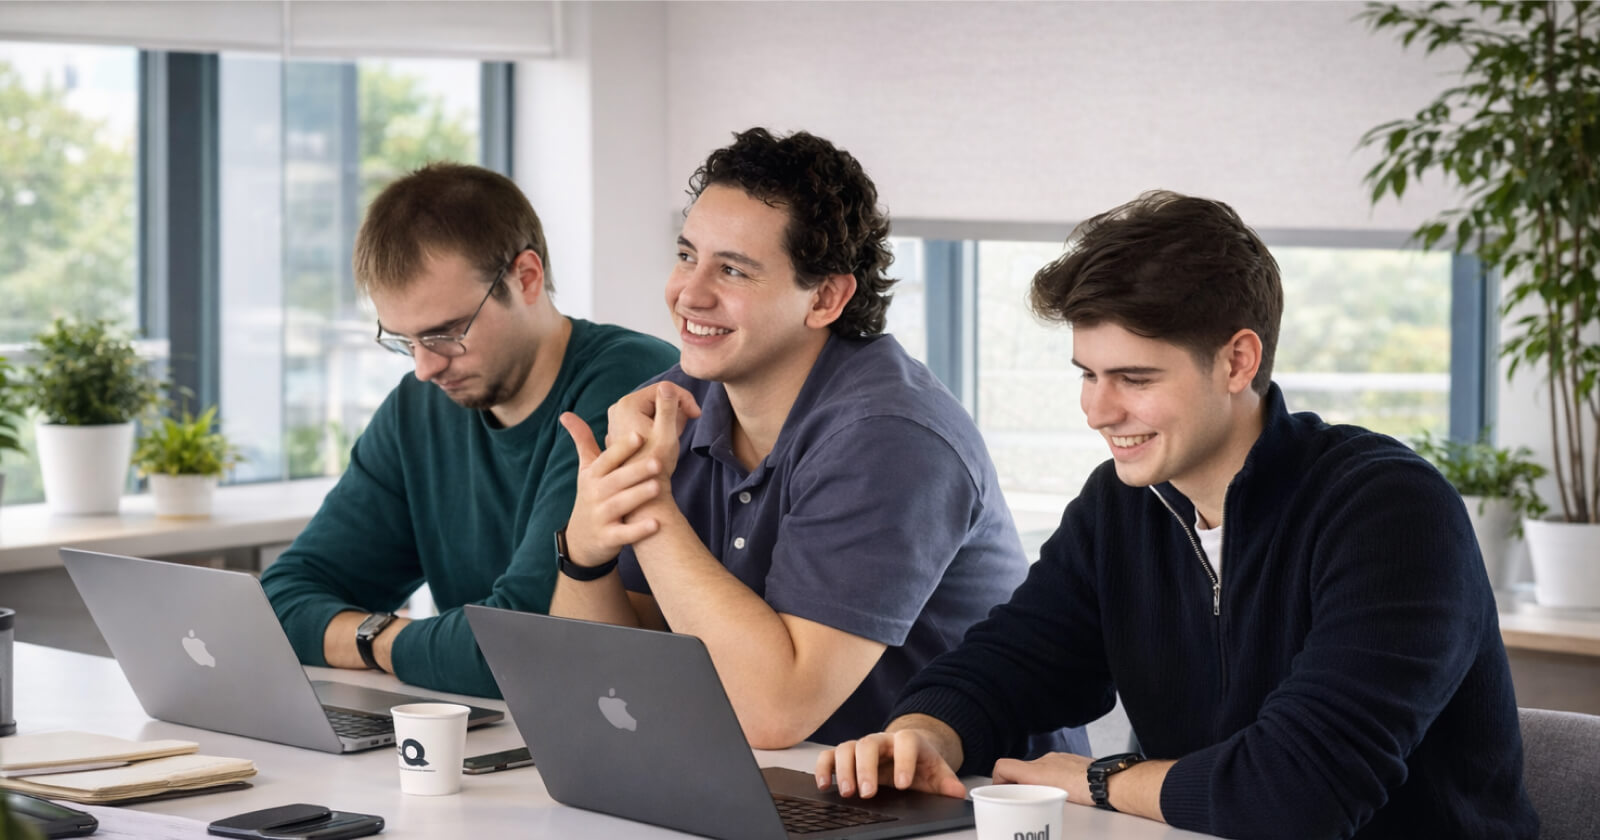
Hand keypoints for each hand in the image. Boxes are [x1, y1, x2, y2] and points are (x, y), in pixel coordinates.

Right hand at [559, 414, 664, 567]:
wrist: (581, 540)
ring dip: (639, 496)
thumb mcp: (585, 470)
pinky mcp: (609, 538)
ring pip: (621, 504)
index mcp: (593, 475)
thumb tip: (565, 413)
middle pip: (616, 480)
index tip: (639, 435)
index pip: (607, 459)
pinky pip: (625, 534)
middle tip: (658, 460)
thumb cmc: (591, 496)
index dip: (622, 448)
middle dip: (636, 470)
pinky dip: (639, 530)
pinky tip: (657, 524)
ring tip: (659, 486)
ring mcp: (601, 517)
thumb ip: (582, 441)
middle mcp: (595, 494)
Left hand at [602, 382, 700, 475]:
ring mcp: (617, 420)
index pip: (663, 389)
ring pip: (652, 410)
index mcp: (628, 404)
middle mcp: (618, 408)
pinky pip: (644, 420)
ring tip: (673, 437)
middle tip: (683, 429)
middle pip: (656, 399)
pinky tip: (662, 442)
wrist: (642, 491)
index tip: (697, 416)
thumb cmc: (656, 463)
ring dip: (668, 419)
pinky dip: (657, 426)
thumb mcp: (666, 432)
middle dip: (675, 411)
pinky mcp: (621, 430)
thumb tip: (668, 386)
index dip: (684, 399)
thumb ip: (669, 406)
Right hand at [817, 728, 966, 800]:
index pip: (906, 742)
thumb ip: (947, 782)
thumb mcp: (937, 772)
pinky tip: (825, 785)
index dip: (904, 760)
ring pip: (847, 748)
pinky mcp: (846, 756)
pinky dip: (824, 768)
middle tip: (868, 793)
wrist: (906, 752)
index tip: (903, 784)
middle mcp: (881, 740)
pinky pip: (829, 756)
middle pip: (869, 744)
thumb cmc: (920, 764)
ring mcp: (861, 746)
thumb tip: (958, 792)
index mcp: (908, 741)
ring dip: (844, 770)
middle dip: (866, 769)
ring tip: (848, 793)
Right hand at [991, 752, 1092, 806]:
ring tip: (1045, 799)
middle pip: (1020, 770)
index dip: (997, 780)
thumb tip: (1019, 800)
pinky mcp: (1071, 761)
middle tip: (1021, 801)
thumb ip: (1030, 795)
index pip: (1003, 766)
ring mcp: (1059, 759)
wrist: (1109, 781)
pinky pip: (1054, 769)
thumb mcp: (1051, 796)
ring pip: (1039, 770)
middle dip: (1018, 785)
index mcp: (1036, 769)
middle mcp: (1045, 760)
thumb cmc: (1085, 789)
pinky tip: (1062, 792)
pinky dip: (1053, 780)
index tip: (998, 792)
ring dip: (1036, 783)